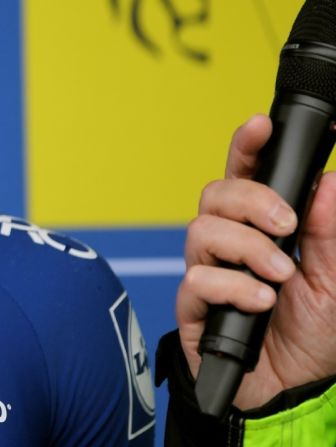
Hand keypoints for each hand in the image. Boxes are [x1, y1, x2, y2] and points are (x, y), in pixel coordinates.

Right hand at [177, 114, 335, 408]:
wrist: (296, 391)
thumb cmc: (315, 335)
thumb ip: (331, 232)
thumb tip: (329, 182)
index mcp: (263, 227)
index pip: (247, 174)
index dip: (247, 145)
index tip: (260, 124)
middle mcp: (230, 243)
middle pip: (216, 193)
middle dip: (251, 200)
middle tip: (287, 226)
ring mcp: (208, 271)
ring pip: (203, 230)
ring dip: (246, 248)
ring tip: (280, 276)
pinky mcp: (194, 306)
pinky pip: (198, 279)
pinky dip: (234, 288)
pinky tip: (260, 304)